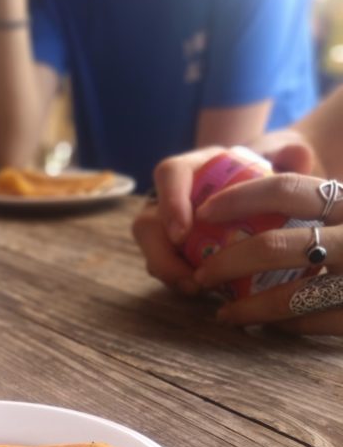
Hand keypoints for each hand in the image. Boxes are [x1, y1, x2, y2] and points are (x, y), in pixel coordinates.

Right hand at [131, 140, 318, 297]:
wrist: (266, 198)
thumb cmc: (269, 174)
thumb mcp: (281, 159)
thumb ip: (289, 154)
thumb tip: (299, 157)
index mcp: (195, 168)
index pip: (169, 174)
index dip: (170, 202)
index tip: (183, 232)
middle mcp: (175, 198)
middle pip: (147, 223)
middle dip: (161, 253)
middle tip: (188, 275)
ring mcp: (170, 228)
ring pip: (152, 251)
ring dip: (170, 274)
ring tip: (197, 290)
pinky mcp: (176, 254)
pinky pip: (167, 269)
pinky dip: (180, 282)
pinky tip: (202, 292)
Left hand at [190, 173, 342, 334]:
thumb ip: (318, 201)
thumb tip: (250, 194)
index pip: (286, 189)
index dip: (238, 199)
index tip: (203, 213)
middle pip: (275, 245)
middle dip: (226, 263)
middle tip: (201, 277)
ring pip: (290, 295)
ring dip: (246, 307)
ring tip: (222, 314)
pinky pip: (312, 323)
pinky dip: (283, 326)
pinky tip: (265, 327)